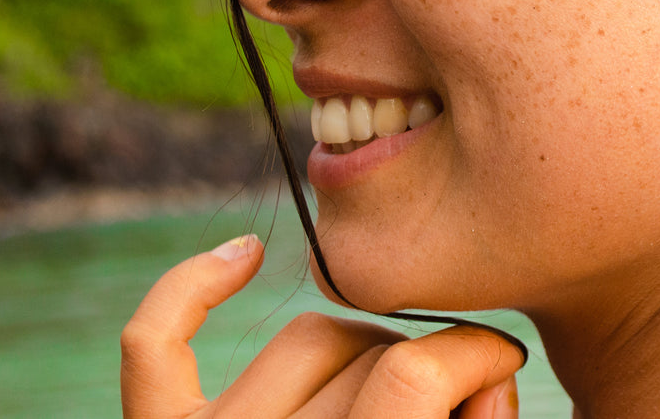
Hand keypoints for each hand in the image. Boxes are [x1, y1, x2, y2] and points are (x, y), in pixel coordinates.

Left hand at [122, 235, 522, 417]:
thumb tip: (491, 372)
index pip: (413, 376)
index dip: (480, 357)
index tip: (503, 367)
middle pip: (374, 357)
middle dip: (438, 364)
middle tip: (464, 401)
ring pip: (309, 338)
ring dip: (366, 346)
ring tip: (396, 385)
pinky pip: (156, 344)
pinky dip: (189, 290)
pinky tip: (242, 258)